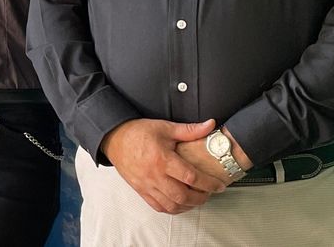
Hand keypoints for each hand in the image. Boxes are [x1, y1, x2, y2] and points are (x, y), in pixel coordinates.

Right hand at [100, 118, 224, 214]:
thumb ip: (189, 130)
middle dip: (201, 198)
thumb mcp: (165, 127)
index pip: (191, 177)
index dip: (209, 183)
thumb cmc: (138, 133)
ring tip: (197, 198)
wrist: (114, 139)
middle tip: (209, 193)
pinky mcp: (141, 190)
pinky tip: (180, 203)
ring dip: (188, 205)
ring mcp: (147, 185)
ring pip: (172, 205)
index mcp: (162, 159)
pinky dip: (173, 209)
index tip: (219, 185)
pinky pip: (159, 206)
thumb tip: (209, 125)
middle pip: (183, 196)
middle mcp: (154, 175)